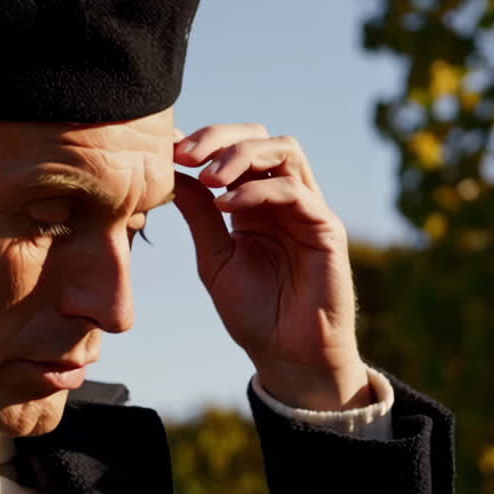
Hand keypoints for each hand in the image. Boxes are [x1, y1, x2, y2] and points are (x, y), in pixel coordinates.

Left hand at [172, 124, 371, 411]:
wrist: (288, 356)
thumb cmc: (255, 312)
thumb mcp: (214, 258)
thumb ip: (199, 215)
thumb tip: (172, 172)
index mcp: (256, 202)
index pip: (235, 149)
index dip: (203, 142)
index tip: (167, 151)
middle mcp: (284, 197)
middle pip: (260, 137)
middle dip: (219, 137)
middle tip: (183, 154)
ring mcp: (309, 209)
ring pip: (284, 151)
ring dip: (240, 155)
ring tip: (207, 176)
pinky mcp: (326, 228)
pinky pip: (295, 191)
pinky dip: (257, 190)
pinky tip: (226, 205)